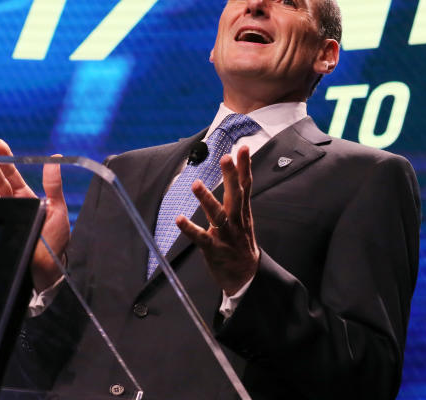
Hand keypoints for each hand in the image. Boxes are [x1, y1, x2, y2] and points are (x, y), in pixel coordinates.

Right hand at [0, 138, 69, 291]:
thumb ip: (54, 185)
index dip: (8, 160)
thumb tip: (55, 158)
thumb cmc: (56, 242)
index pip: (15, 176)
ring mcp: (10, 215)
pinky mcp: (5, 225)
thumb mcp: (59, 209)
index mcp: (31, 199)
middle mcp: (18, 205)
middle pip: (3, 181)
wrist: (48, 270)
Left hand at [176, 145, 259, 295]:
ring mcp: (226, 235)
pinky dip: (190, 229)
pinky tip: (179, 220)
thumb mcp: (244, 218)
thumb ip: (239, 198)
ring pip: (218, 214)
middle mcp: (236, 221)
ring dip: (207, 199)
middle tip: (226, 157)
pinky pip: (201, 238)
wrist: (246, 277)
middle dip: (231, 176)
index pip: (245, 185)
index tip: (243, 148)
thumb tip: (237, 175)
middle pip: (236, 195)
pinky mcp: (214, 249)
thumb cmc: (241, 244)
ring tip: (196, 184)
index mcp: (243, 212)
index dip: (245, 166)